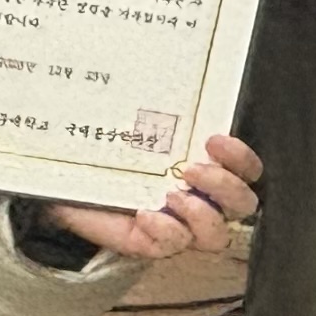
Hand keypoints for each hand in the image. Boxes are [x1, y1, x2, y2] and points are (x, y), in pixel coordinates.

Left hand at [46, 132, 259, 262]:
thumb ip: (156, 114)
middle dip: (225, 186)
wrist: (67, 185)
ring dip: (201, 215)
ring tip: (171, 195)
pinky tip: (143, 214)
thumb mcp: (137, 130)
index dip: (241, 158)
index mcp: (208, 171)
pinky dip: (164, 231)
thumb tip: (158, 69)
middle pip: (244, 205)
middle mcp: (202, 200)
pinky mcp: (152, 245)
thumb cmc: (109, 155)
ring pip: (216, 235)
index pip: (248, 171)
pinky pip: (171, 246)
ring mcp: (179, 226)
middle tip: (192, 169)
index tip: (214, 139)